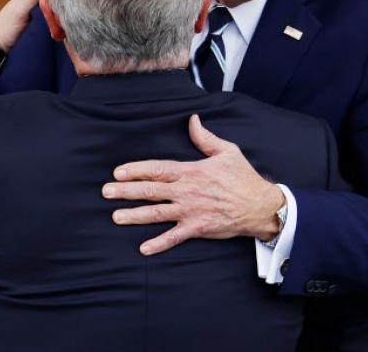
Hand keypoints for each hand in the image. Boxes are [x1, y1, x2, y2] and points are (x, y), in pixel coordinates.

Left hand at [101, 114, 284, 254]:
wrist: (261, 206)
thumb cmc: (243, 178)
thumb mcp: (227, 152)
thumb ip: (205, 138)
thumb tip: (193, 120)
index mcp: (190, 171)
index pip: (157, 169)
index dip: (136, 170)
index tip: (117, 172)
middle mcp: (187, 191)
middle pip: (150, 191)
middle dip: (126, 191)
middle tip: (106, 192)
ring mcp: (191, 211)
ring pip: (157, 213)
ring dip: (134, 215)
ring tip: (116, 217)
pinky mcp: (198, 228)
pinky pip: (175, 237)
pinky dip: (159, 243)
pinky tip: (143, 248)